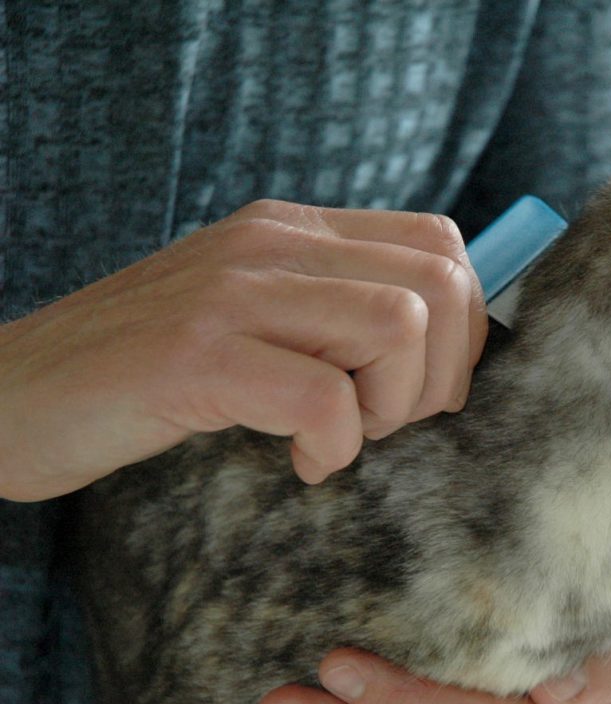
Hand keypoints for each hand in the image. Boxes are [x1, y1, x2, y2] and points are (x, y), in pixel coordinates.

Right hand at [0, 200, 486, 500]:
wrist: (11, 394)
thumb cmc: (150, 374)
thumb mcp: (257, 320)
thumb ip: (337, 312)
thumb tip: (447, 347)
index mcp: (294, 231)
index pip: (441, 243)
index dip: (463, 326)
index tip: (421, 388)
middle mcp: (271, 243)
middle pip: (440, 281)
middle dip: (442, 373)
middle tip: (385, 422)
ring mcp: (232, 292)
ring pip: (399, 326)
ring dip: (391, 408)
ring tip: (337, 438)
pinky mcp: (196, 355)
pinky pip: (325, 398)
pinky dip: (334, 447)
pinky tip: (299, 464)